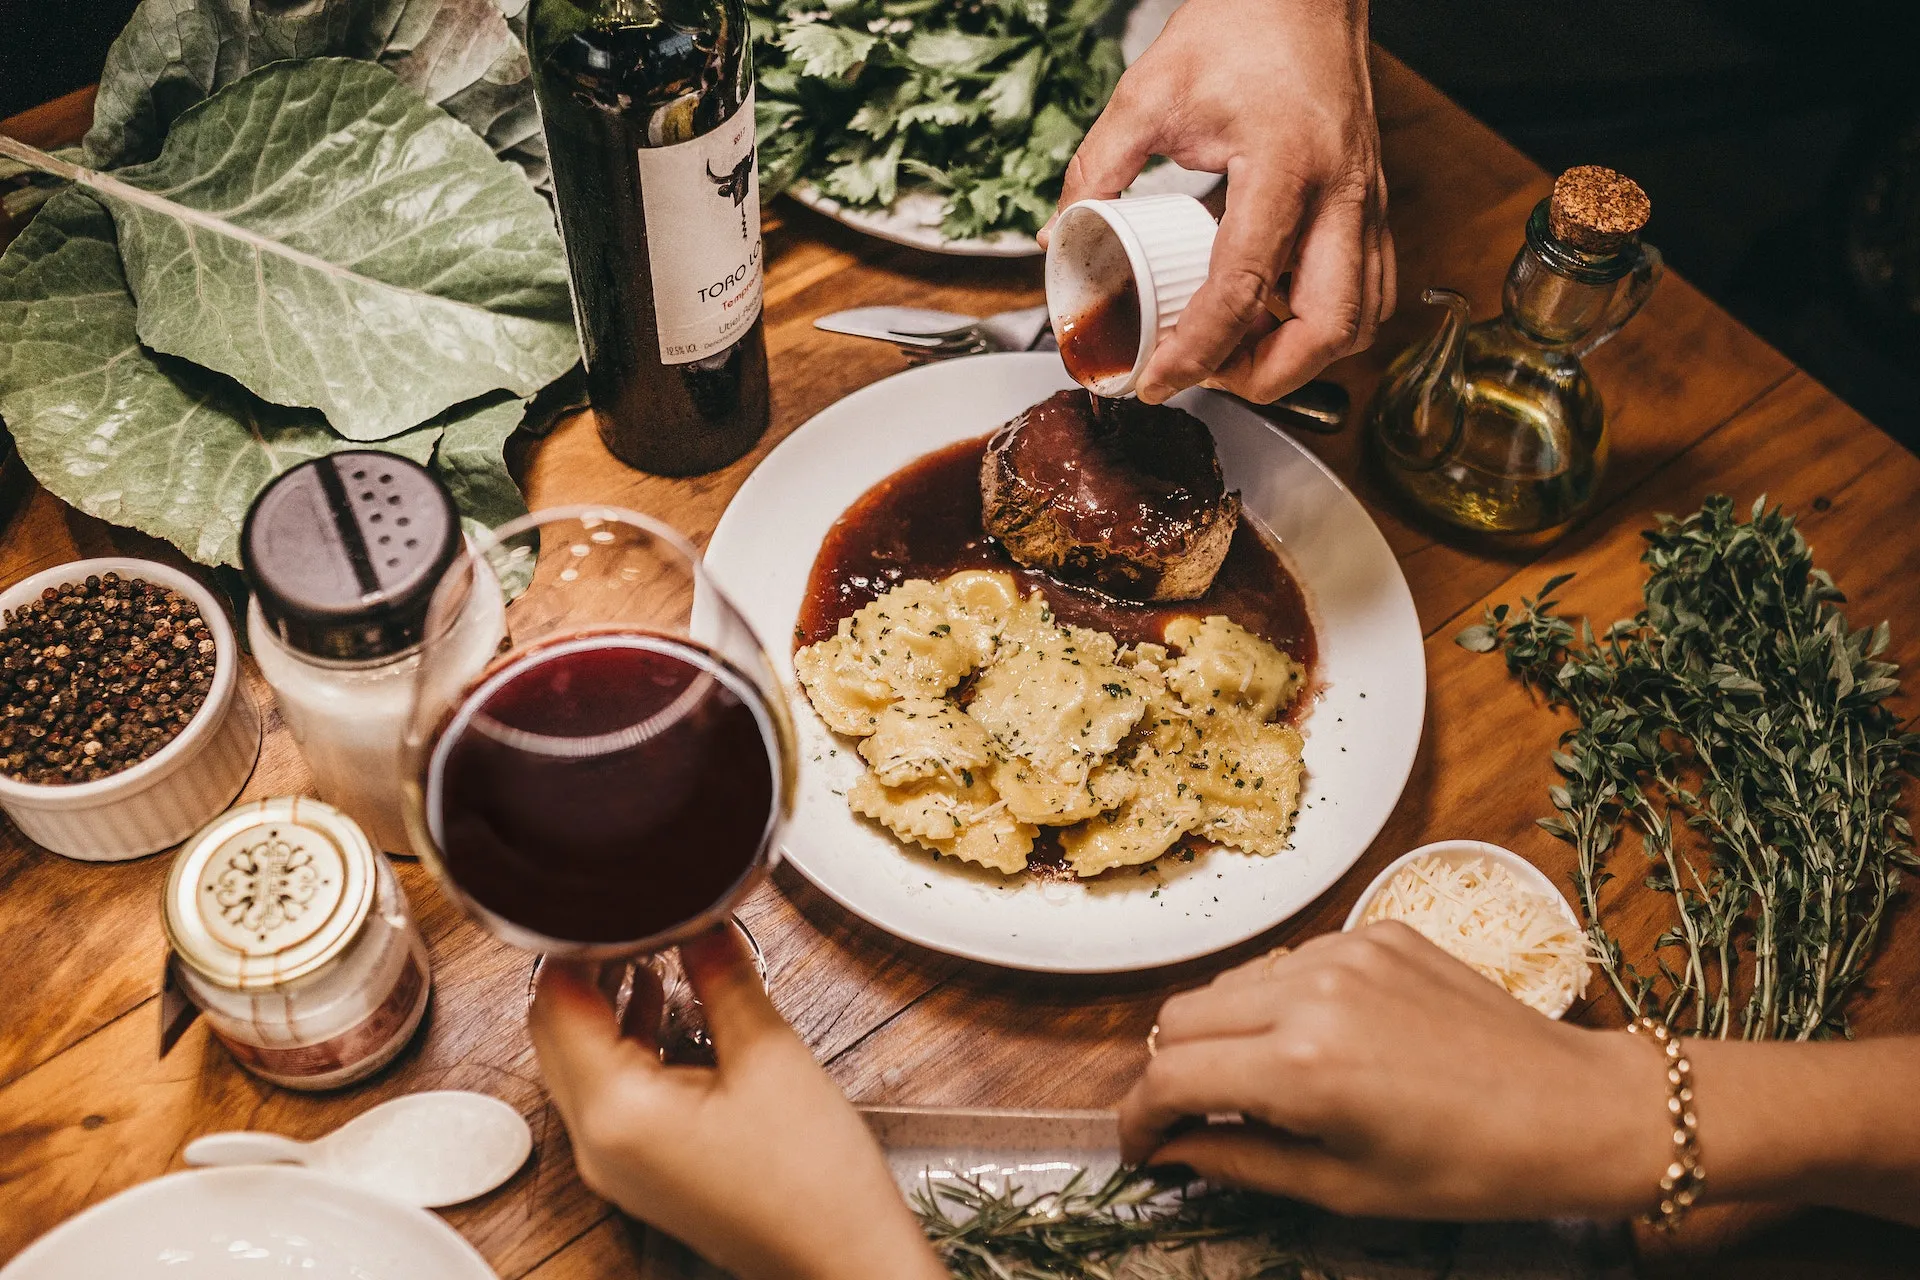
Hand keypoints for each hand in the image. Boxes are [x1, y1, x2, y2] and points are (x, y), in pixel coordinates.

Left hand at [529, 929, 943, 1279]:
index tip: (615, 902)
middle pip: (555, 1032)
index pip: (557, 1002)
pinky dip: (625, 1046)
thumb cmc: (813, 1178)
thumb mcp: (769, 1052)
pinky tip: (667, 1010)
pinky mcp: (640, 1171)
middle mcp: (596, 1143)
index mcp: (616, 1111)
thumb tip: (700, 917)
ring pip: (578, 1062)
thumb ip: (721, 975)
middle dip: (587, 970)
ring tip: (652, 952)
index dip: (580, 942)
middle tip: (634, 920)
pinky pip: (607, 1094)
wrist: (841, 1259)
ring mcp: (614, 1163)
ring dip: (605, 1006)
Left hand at [1046, 0, 1393, 404]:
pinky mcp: (1371, 204)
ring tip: (1240, 351)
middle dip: (1269, 376)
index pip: (1242, 287)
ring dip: (1304, 356)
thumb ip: (1097, 168)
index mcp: (1283, 165)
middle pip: (1329, 328)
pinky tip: (1275, 314)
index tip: (1158, 380)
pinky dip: (1326, 323)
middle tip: (1211, 377)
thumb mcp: (1149, 93)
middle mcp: (1340, 191)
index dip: (1197, 351)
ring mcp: (1365, 200)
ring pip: (1361, 319)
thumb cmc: (1241, 25)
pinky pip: (1370, 289)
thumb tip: (1058, 235)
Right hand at [1120, 923, 1671, 1218]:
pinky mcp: (1375, 930)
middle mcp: (1310, 992)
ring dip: (1224, 1034)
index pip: (1171, 1077)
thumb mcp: (1344, 1188)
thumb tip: (1173, 1153)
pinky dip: (1278, 1002)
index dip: (1140, 1120)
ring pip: (1230, 984)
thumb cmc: (1468, 1169)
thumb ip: (1239, 1162)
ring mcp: (1344, 950)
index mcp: (1301, 1067)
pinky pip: (1288, 962)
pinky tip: (1321, 1042)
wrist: (1575, 1109)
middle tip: (1196, 1120)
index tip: (1142, 1149)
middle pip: (1182, 1017)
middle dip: (1174, 1073)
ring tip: (1263, 1083)